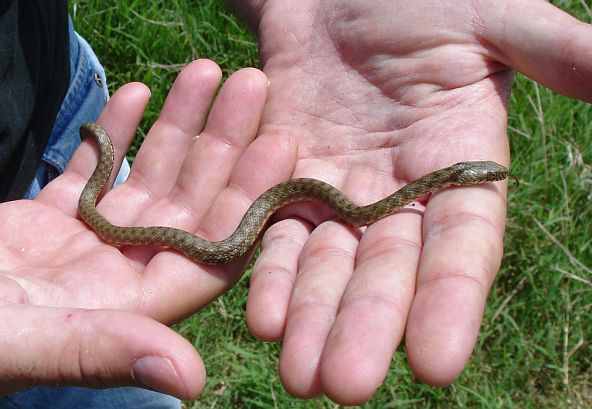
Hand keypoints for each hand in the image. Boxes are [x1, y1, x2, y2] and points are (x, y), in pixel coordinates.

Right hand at [0, 60, 273, 398]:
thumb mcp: (18, 342)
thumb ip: (100, 353)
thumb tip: (191, 378)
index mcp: (128, 310)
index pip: (211, 251)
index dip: (248, 199)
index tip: (280, 143)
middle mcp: (120, 277)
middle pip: (189, 205)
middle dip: (222, 144)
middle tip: (254, 85)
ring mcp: (86, 246)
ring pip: (147, 180)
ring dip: (177, 127)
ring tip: (206, 73)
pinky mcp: (48, 222)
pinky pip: (94, 172)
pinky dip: (114, 133)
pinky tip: (139, 92)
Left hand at [231, 0, 591, 403]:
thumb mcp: (493, 18)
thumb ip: (556, 53)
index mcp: (457, 165)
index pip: (459, 247)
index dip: (448, 303)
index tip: (436, 365)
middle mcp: (397, 194)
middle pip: (385, 271)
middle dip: (366, 327)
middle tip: (347, 388)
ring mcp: (337, 190)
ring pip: (326, 265)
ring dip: (313, 319)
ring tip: (299, 376)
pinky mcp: (284, 178)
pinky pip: (277, 232)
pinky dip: (270, 273)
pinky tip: (262, 317)